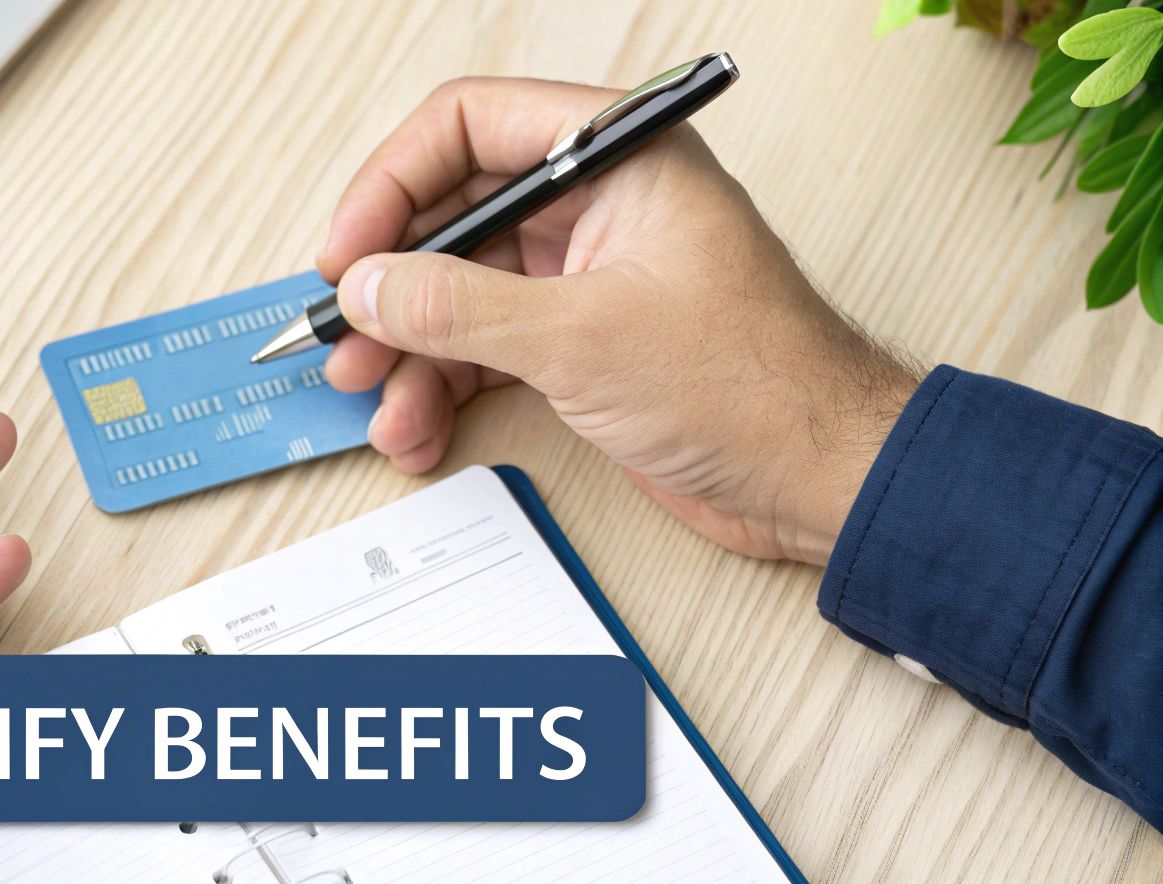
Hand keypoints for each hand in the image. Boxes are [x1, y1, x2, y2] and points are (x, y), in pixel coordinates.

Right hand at [319, 77, 918, 563]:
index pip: (470, 126)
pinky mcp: (581, 342)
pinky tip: (418, 428)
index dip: (392, 185)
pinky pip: (486, 347)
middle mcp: (598, 204)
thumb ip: (460, 309)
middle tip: (344, 338)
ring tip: (378, 402)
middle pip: (454, 215)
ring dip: (410, 350)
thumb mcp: (581, 340)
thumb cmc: (753, 387)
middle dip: (392, 284)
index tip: (347, 253)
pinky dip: (445, 386)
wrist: (818, 479)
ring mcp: (586, 275)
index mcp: (617, 156)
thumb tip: (371, 287)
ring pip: (462, 291)